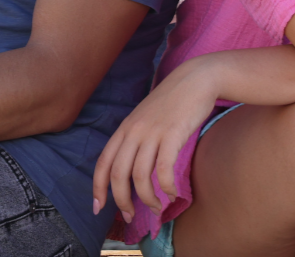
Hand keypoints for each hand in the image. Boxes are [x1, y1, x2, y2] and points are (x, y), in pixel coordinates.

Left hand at [92, 58, 221, 218]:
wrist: (196, 78)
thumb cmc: (174, 100)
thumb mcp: (146, 116)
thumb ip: (136, 137)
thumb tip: (132, 167)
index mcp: (125, 128)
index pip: (103, 163)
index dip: (98, 188)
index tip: (98, 208)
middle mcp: (135, 131)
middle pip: (119, 174)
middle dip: (122, 201)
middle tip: (130, 216)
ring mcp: (153, 133)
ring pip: (141, 176)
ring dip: (147, 199)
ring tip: (156, 208)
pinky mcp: (173, 134)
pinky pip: (164, 169)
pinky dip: (166, 187)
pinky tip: (172, 193)